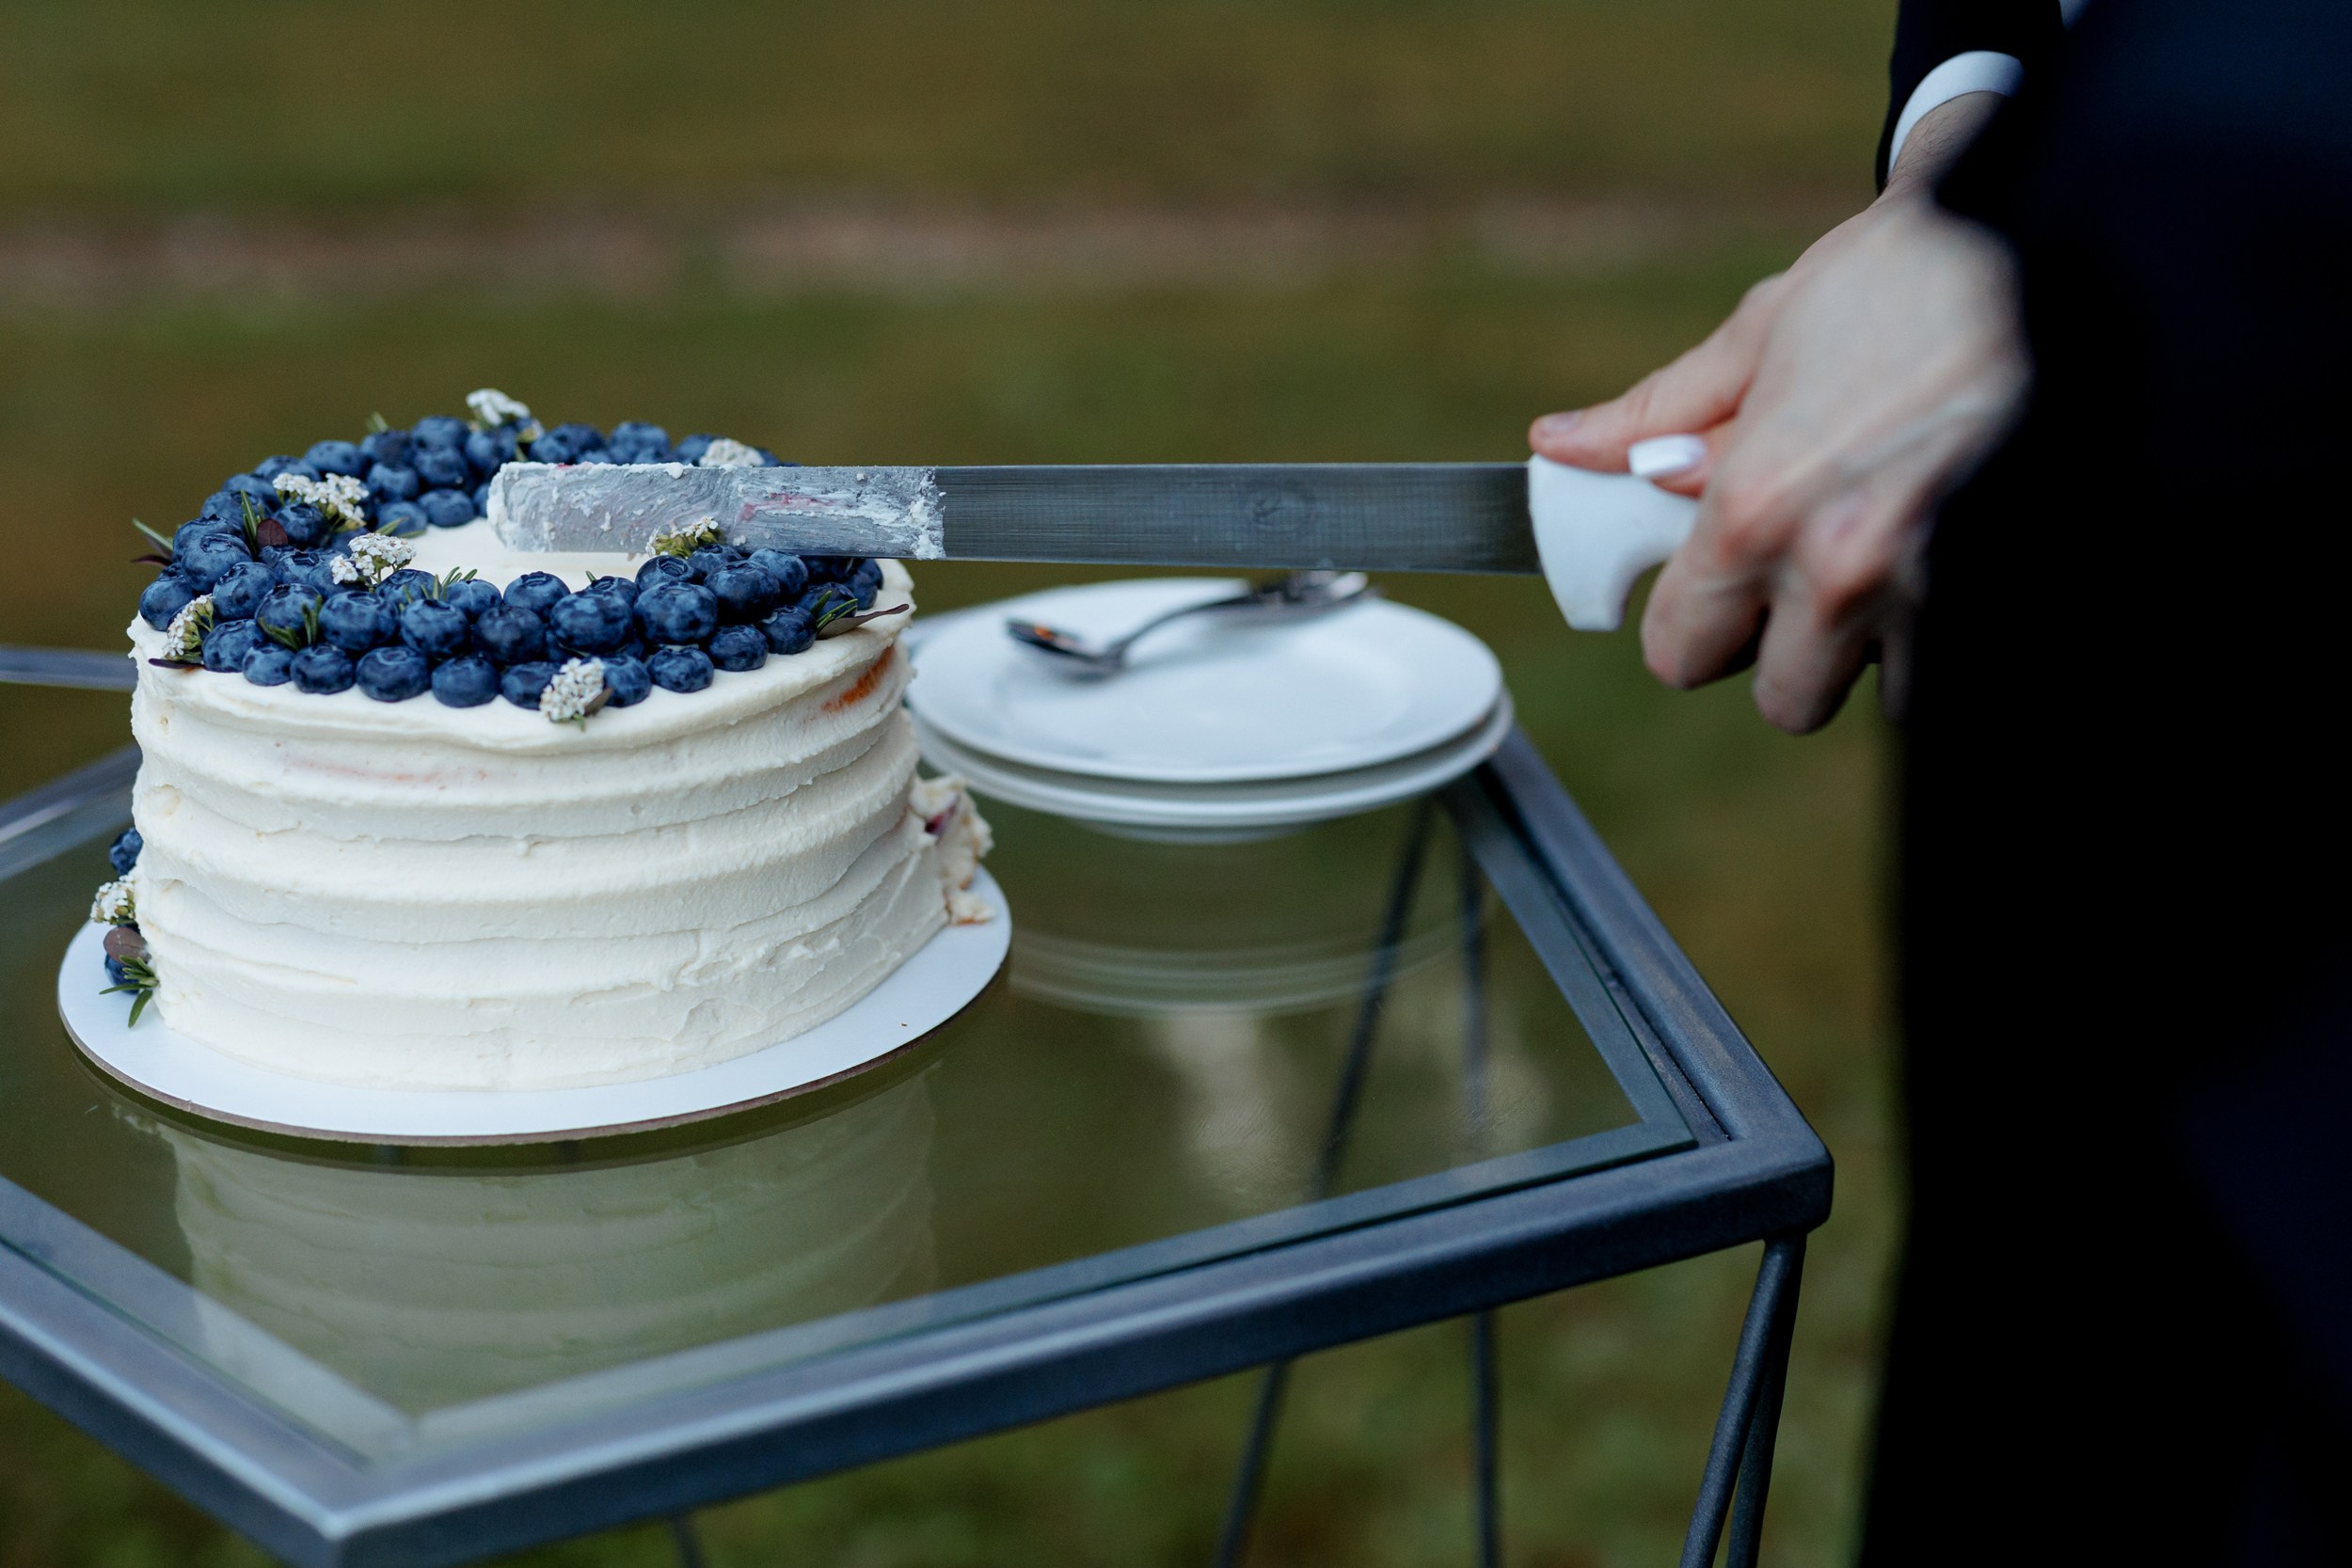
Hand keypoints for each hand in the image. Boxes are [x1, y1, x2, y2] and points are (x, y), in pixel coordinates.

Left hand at [1642, 203, 2026, 729]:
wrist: (2061, 234)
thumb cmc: (1904, 274)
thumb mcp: (1763, 331)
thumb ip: (1656, 415)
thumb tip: (1562, 447)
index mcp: (1758, 512)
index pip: (1681, 652)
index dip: (1692, 622)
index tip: (1711, 587)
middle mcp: (1843, 569)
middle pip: (1786, 699)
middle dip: (1788, 648)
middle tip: (1806, 572)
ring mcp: (1937, 590)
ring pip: (1884, 691)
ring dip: (1879, 642)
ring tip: (1894, 546)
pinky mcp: (2009, 590)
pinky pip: (1960, 664)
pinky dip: (1949, 625)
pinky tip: (1950, 546)